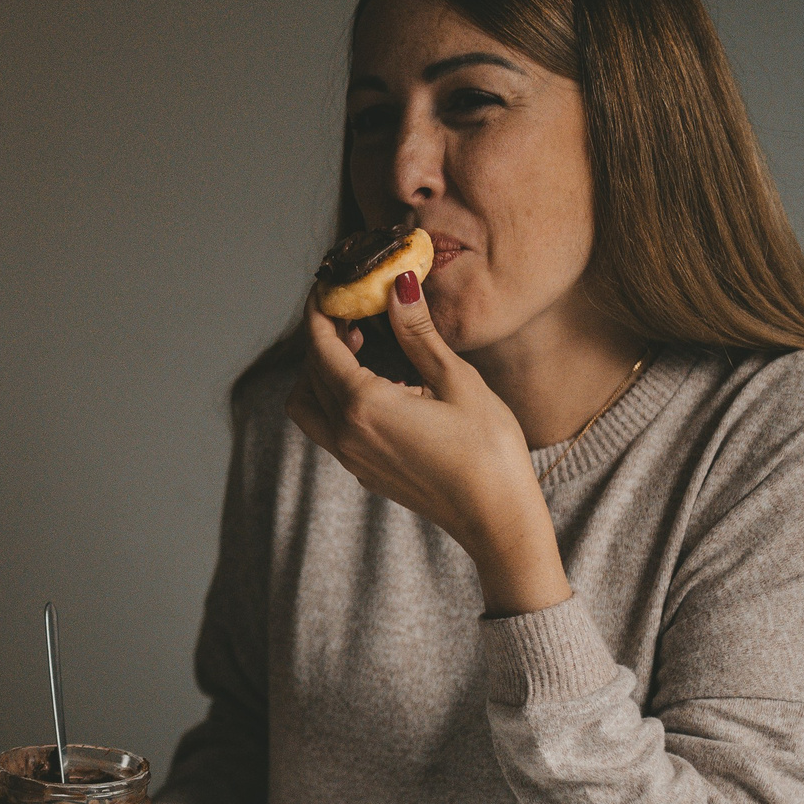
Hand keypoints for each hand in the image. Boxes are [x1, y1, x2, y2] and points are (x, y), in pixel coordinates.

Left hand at [285, 272, 569, 613]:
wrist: (495, 517)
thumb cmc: (487, 449)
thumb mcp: (456, 380)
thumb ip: (418, 333)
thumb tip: (397, 286)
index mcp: (363, 406)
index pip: (320, 348)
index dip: (320, 313)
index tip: (328, 288)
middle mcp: (345, 434)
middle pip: (308, 376)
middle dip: (320, 340)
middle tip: (349, 313)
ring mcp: (351, 458)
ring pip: (308, 407)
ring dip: (320, 374)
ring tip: (359, 349)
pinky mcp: (364, 471)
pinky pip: (328, 428)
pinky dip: (334, 399)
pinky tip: (375, 386)